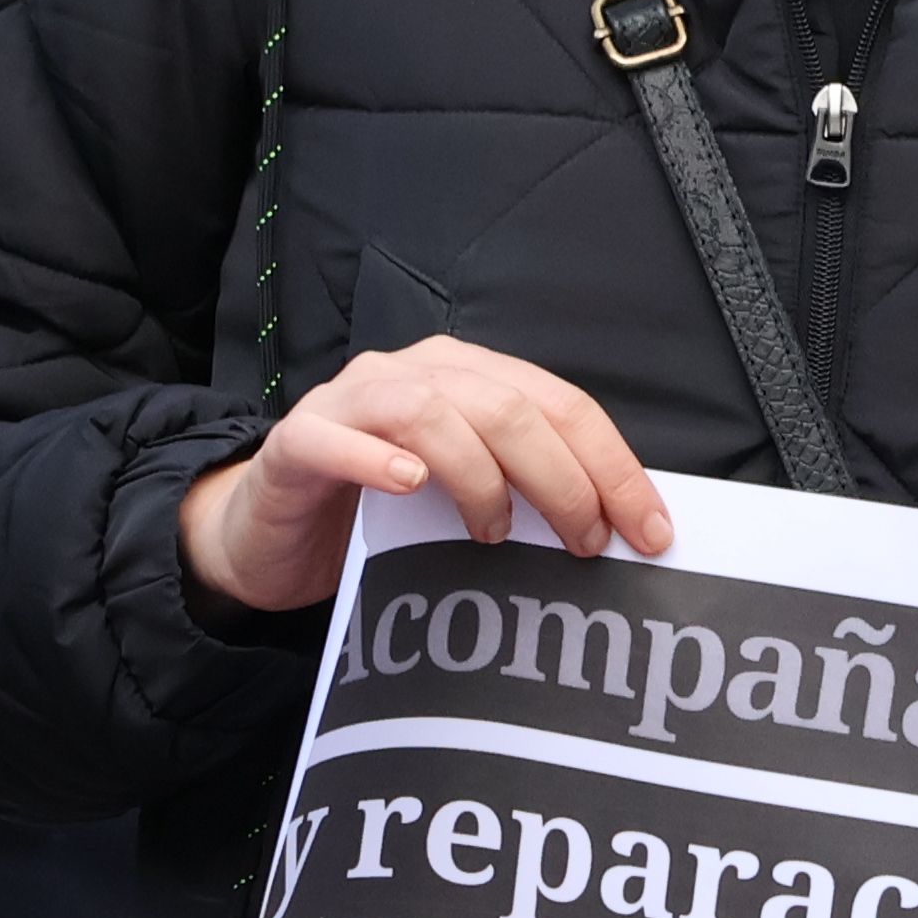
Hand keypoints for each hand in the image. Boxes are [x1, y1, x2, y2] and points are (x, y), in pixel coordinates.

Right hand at [178, 338, 676, 616]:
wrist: (265, 533)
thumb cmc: (372, 517)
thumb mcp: (461, 501)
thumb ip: (523, 493)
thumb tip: (614, 531)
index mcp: (465, 377)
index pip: (560, 405)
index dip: (613, 465)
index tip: (651, 530)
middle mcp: (412, 374)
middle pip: (508, 407)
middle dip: (563, 477)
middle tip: (584, 543)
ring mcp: (350, 402)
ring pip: (433, 412)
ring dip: (480, 476)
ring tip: (495, 534)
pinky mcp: (296, 442)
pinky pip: (337, 438)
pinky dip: (379, 459)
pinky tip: (410, 487)